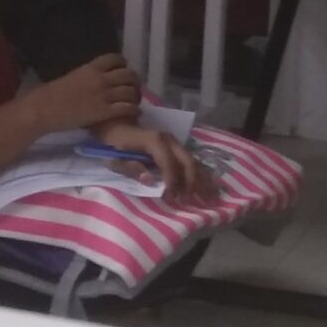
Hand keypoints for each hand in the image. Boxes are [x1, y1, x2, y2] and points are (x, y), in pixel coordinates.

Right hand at [29, 54, 142, 134]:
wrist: (45, 109)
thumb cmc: (53, 94)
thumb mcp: (73, 77)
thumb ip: (88, 76)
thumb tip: (96, 78)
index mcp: (91, 67)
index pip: (116, 59)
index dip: (124, 65)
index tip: (124, 72)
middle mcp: (101, 78)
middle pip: (128, 74)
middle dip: (134, 81)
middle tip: (134, 89)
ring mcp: (104, 95)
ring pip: (131, 91)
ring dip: (136, 96)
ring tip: (135, 102)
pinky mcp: (105, 111)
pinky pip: (127, 107)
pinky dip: (134, 109)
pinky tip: (133, 112)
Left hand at [96, 122, 219, 205]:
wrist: (118, 126)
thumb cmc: (115, 144)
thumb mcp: (116, 158)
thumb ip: (131, 169)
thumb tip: (149, 180)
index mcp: (154, 141)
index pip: (168, 162)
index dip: (172, 181)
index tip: (171, 198)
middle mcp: (169, 139)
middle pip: (187, 161)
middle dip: (191, 182)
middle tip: (188, 201)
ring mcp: (175, 142)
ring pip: (193, 162)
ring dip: (202, 180)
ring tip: (211, 198)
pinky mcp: (176, 147)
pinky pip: (191, 162)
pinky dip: (200, 176)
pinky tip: (209, 188)